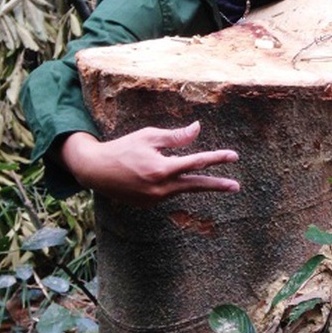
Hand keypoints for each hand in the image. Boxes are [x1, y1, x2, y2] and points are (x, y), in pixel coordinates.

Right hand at [59, 121, 239, 205]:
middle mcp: (160, 188)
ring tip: (220, 184)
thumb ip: (176, 136)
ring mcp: (154, 199)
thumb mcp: (149, 136)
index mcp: (162, 169)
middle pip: (196, 185)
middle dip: (217, 185)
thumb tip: (198, 128)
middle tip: (236, 186)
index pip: (196, 163)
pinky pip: (169, 192)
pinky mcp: (148, 204)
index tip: (234, 156)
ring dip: (199, 185)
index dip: (217, 158)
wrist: (95, 171)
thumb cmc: (123, 148)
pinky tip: (173, 178)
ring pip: (183, 189)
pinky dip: (176, 185)